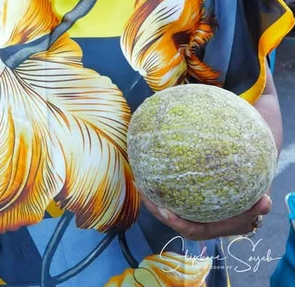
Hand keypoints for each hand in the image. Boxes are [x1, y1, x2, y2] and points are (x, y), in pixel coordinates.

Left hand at [141, 192, 271, 240]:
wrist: (245, 199)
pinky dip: (159, 191)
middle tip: (144, 192)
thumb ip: (259, 206)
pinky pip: (169, 199)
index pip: (189, 229)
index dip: (176, 222)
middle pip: (171, 219)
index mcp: (209, 228)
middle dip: (156, 209)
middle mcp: (196, 224)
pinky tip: (148, 174)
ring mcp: (189, 214)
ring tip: (140, 182)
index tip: (164, 211)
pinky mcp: (185, 205)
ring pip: (166, 209)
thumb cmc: (249, 203)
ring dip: (152, 199)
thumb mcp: (256, 205)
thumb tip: (264, 201)